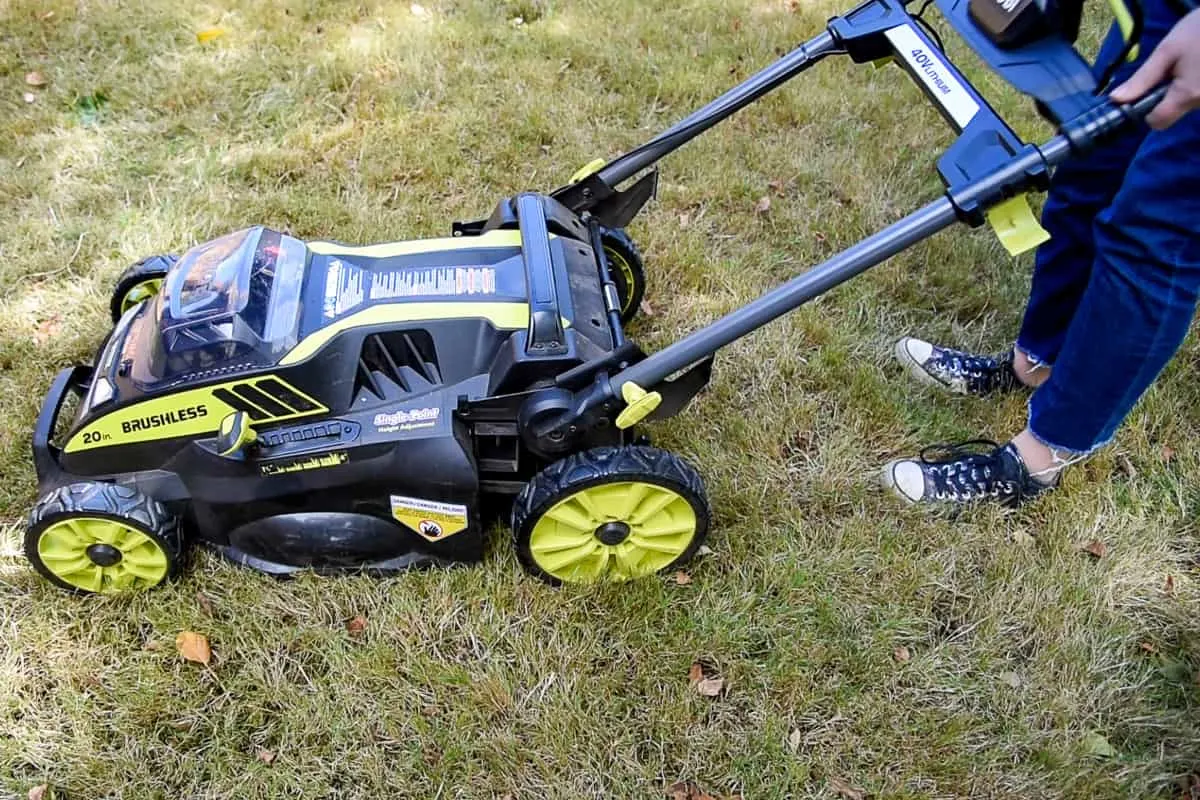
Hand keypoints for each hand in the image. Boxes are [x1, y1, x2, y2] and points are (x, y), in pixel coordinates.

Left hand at [1110, 8, 1199, 128]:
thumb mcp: (1166, 51)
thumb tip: (1116, 100)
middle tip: (1173, 69)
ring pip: (1188, 103)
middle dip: (1167, 94)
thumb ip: (1142, 79)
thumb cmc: (1199, 31)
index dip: (1146, 112)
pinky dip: (1196, 84)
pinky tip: (1198, 67)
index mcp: (1188, 95)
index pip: (1157, 122)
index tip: (1145, 95)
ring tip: (1191, 63)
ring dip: (1184, 88)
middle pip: (1174, 111)